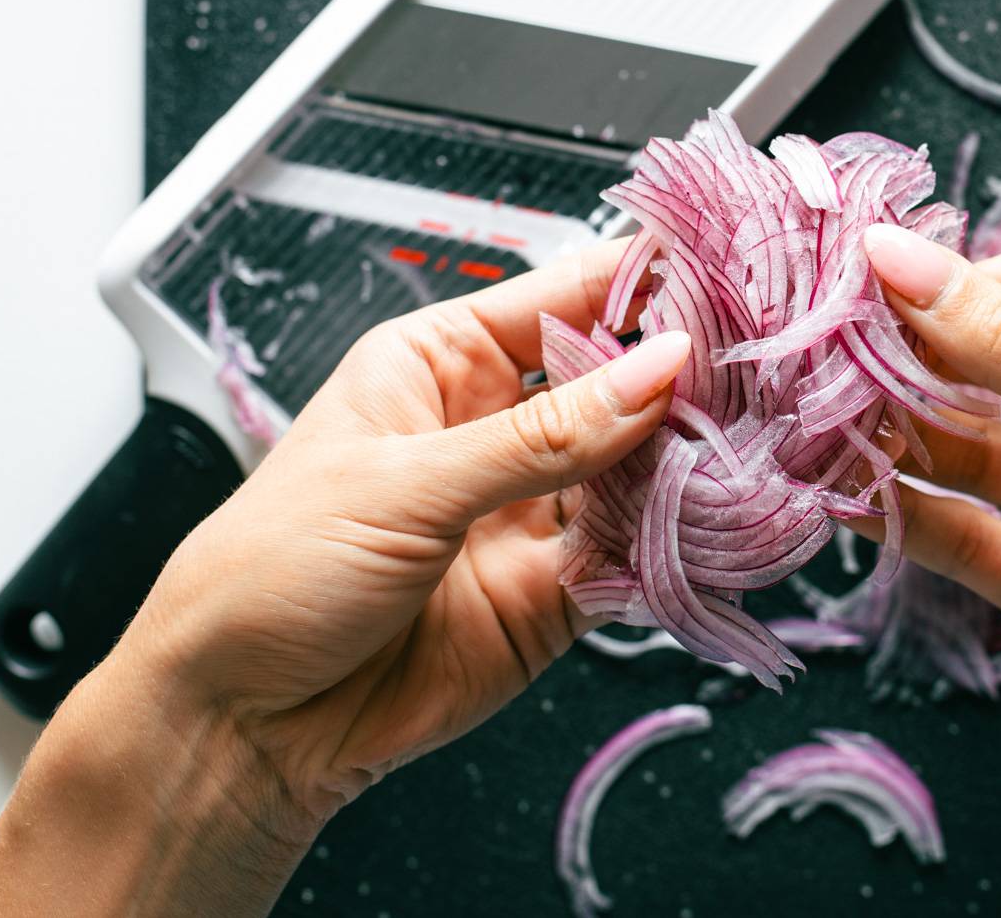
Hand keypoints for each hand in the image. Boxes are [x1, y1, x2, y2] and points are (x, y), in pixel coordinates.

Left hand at [0, 241, 689, 914]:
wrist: (242, 723)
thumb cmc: (272, 571)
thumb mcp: (404, 486)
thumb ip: (542, 439)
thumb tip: (655, 369)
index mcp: (443, 363)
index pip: (564, 297)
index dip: (642, 282)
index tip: (722, 276)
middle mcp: (497, 428)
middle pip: (618, 381)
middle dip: (683, 376)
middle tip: (758, 369)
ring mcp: (532, 510)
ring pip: (640, 467)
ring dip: (690, 459)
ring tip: (752, 443)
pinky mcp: (557, 591)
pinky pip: (636, 554)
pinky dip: (677, 542)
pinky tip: (712, 523)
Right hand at [860, 225, 1000, 915]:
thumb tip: (903, 258)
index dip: (971, 283)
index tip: (883, 285)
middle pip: (1000, 361)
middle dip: (920, 355)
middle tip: (838, 346)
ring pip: (968, 443)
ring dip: (897, 430)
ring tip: (826, 417)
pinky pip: (955, 523)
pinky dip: (902, 507)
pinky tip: (846, 492)